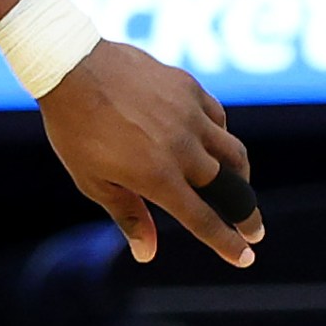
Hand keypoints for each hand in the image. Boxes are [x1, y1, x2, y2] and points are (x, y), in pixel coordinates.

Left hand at [39, 38, 260, 267]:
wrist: (72, 68)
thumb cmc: (75, 129)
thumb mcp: (92, 180)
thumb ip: (127, 215)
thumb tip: (147, 253)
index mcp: (157, 177)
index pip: (202, 219)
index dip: (226, 241)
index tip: (245, 257)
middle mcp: (183, 148)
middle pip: (230, 187)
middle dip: (244, 212)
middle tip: (253, 229)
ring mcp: (191, 116)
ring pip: (233, 152)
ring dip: (240, 175)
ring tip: (237, 186)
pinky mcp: (191, 90)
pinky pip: (219, 118)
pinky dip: (220, 136)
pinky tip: (213, 143)